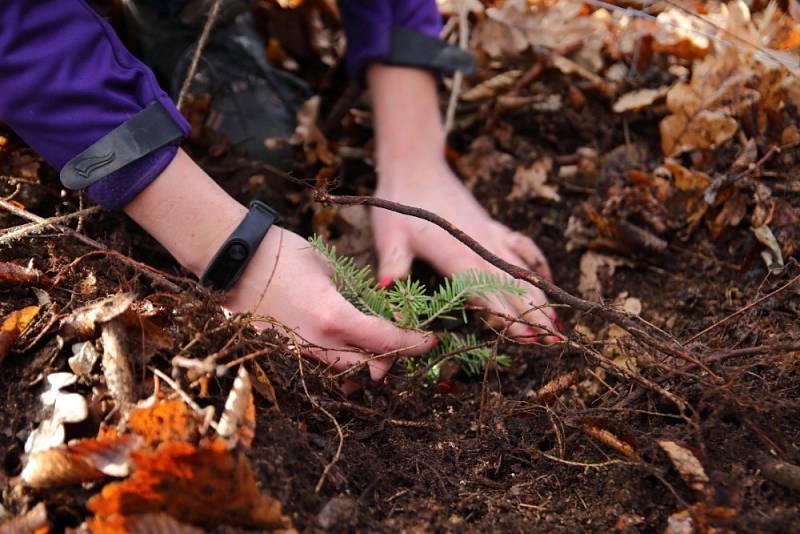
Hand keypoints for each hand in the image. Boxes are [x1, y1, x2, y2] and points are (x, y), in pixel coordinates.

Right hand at [125, 150, 434, 383]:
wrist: (232, 261)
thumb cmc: (282, 254)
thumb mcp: (329, 267)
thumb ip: (355, 293)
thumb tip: (376, 308)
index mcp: (334, 317)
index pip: (386, 341)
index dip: (414, 342)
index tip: (432, 338)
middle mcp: (318, 343)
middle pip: (370, 368)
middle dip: (394, 359)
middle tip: (409, 344)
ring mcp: (299, 352)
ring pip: (346, 373)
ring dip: (369, 365)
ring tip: (383, 348)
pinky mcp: (285, 353)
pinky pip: (323, 367)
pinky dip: (344, 364)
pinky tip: (352, 350)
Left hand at [367, 65, 558, 341]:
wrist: (415, 166)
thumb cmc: (398, 205)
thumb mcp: (388, 236)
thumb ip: (393, 264)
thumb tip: (386, 289)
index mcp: (456, 256)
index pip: (487, 293)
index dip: (507, 317)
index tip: (527, 337)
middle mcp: (480, 248)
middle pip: (513, 288)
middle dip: (533, 317)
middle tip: (553, 344)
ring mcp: (491, 237)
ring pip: (523, 271)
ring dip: (541, 297)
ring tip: (558, 325)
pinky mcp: (493, 227)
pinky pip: (523, 248)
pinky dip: (538, 265)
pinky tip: (548, 281)